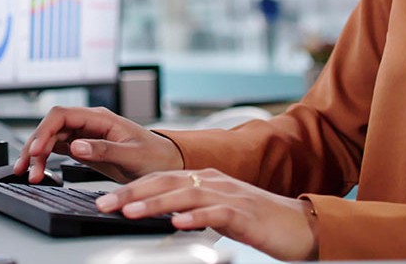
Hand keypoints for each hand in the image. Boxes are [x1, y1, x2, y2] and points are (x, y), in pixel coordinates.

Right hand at [12, 106, 183, 183]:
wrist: (165, 162)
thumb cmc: (154, 155)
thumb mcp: (132, 154)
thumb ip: (104, 149)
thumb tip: (76, 146)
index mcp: (100, 118)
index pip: (62, 115)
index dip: (45, 130)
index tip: (36, 150)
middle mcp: (89, 123)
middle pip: (51, 127)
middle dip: (35, 146)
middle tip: (26, 169)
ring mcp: (84, 135)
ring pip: (51, 139)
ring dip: (37, 154)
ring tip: (27, 174)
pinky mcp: (83, 148)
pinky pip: (57, 149)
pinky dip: (44, 159)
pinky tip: (36, 170)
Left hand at [96, 168, 319, 261]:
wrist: (300, 226)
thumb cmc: (260, 221)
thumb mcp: (219, 210)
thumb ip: (192, 207)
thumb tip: (162, 214)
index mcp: (206, 178)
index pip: (161, 178)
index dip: (132, 186)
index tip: (105, 198)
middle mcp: (214, 182)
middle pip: (166, 181)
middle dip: (132, 192)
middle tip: (105, 203)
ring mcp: (230, 196)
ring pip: (185, 194)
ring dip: (155, 203)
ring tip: (130, 211)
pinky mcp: (245, 215)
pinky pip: (216, 214)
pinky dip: (195, 217)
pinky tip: (178, 223)